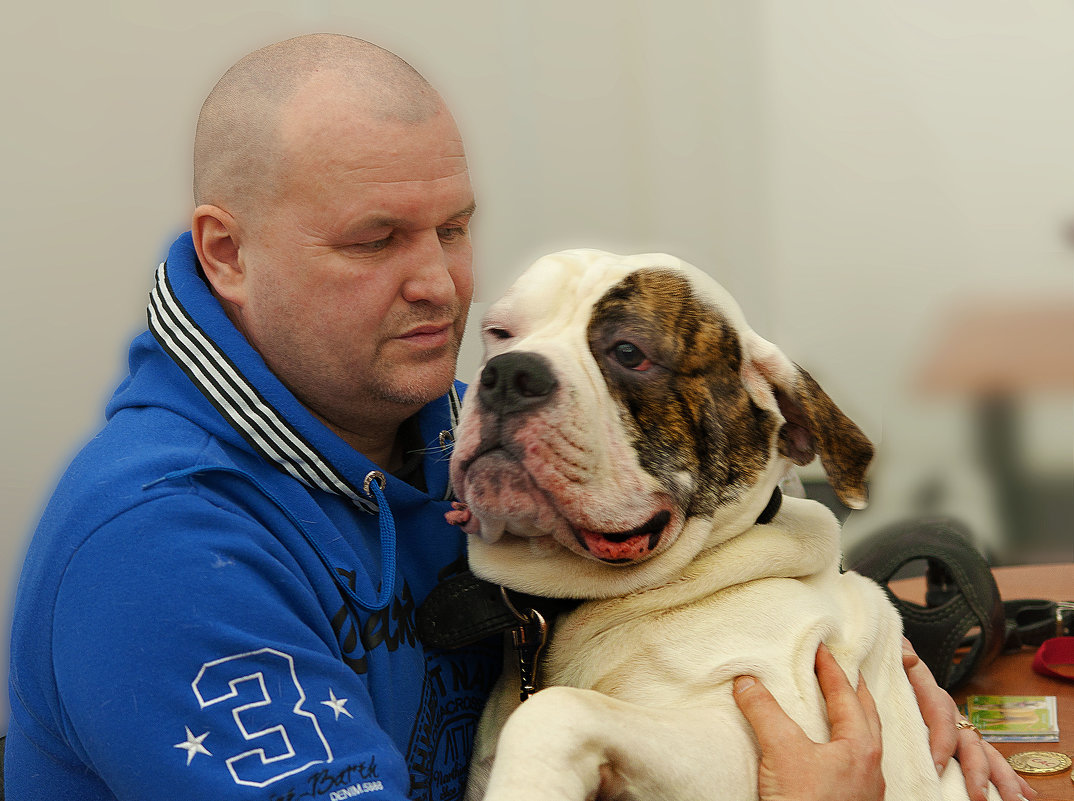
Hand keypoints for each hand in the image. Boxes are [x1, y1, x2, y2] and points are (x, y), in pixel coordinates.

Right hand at [733, 644, 883, 800]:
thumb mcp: (781, 751)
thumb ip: (764, 712)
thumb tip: (746, 681)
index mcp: (861, 746)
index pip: (846, 695)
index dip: (831, 668)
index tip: (820, 649)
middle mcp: (870, 766)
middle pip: (868, 716)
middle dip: (855, 690)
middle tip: (843, 670)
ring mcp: (865, 789)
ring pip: (866, 742)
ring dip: (855, 718)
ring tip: (841, 706)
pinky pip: (856, 764)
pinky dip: (847, 745)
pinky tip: (833, 753)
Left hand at [901, 638, 1035, 800]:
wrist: (903, 663)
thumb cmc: (896, 666)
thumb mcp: (895, 659)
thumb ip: (900, 656)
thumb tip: (907, 658)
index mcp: (934, 696)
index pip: (941, 720)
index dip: (941, 743)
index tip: (936, 767)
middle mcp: (954, 714)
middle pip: (971, 744)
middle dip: (977, 772)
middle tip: (978, 797)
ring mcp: (962, 728)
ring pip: (986, 755)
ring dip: (1002, 779)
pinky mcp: (964, 740)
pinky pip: (989, 759)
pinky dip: (1007, 776)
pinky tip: (1023, 795)